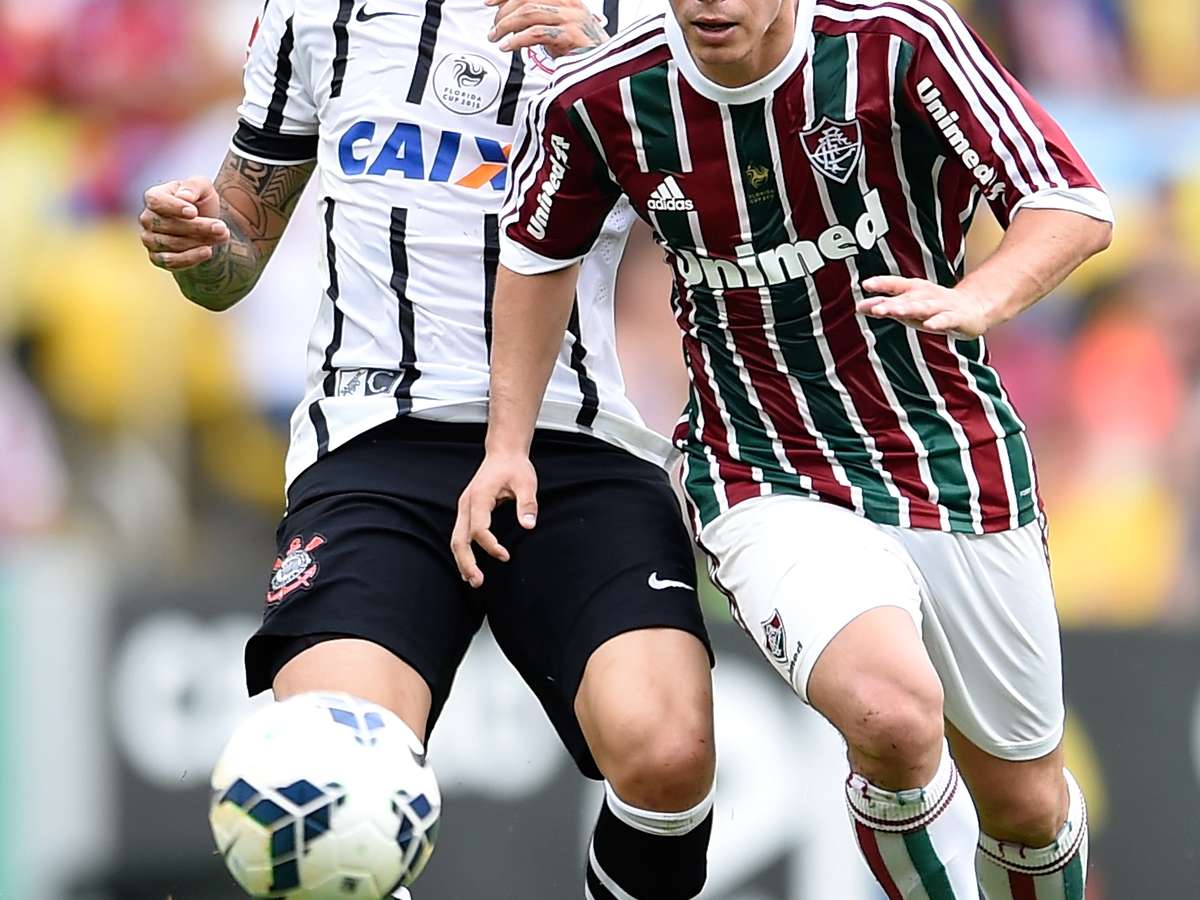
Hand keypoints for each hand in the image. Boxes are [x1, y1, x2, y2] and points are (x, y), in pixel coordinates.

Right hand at [139, 177, 229, 270]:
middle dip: (197, 227)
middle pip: (168, 225)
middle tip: (221, 227)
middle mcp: (148, 219)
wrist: (206, 229)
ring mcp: (150, 239)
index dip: (174, 207)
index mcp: (154, 197)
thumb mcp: (203, 188)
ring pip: (172, 243)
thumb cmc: (201, 203)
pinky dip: (190, 257)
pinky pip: (170, 261)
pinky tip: (208, 251)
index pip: (156, 201)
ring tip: (222, 237)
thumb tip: (184, 197)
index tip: (194, 212)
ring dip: (199, 241)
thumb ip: (193, 186)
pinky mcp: (158, 258)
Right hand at [451, 453, 538, 587]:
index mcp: (479, 497)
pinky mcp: (467, 510)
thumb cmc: (514, 467)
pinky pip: (460, 535)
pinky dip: (463, 551)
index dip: (490, 545)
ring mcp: (464, 507)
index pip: (478, 528)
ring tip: (474, 580)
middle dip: (467, 562)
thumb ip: (527, 503)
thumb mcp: (526, 482)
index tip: (505, 555)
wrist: (503, 453)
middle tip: (478, 581)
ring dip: (463, 561)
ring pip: (456, 539)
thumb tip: (529, 525)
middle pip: (459, 539)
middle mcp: (467, 503)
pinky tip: (469, 567)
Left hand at [486, 0, 607, 56]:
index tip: (490, 2)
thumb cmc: (584, 51)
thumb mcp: (560, 29)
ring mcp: (571, 19)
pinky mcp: (570, 36)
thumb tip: (511, 22)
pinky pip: (536, 33)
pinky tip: (508, 47)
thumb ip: (540, 20)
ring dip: (506, 26)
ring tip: (496, 38)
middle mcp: (569, 4)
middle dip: (504, 13)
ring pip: (528, 13)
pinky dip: (517, 40)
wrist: (606, 68)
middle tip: (494, 29)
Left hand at [858, 276, 994, 338]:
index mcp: (914, 290)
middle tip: (874, 308)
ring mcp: (942, 306)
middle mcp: (926, 295)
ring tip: (894, 312)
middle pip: (906, 298)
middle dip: (890, 303)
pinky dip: (938, 322)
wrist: (973, 308)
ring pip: (923, 307)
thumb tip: (859, 307)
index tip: (865, 284)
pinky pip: (946, 320)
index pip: (895, 285)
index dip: (881, 284)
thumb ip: (884, 306)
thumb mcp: (908, 306)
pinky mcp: (956, 318)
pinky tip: (930, 325)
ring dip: (909, 309)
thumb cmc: (934, 307)